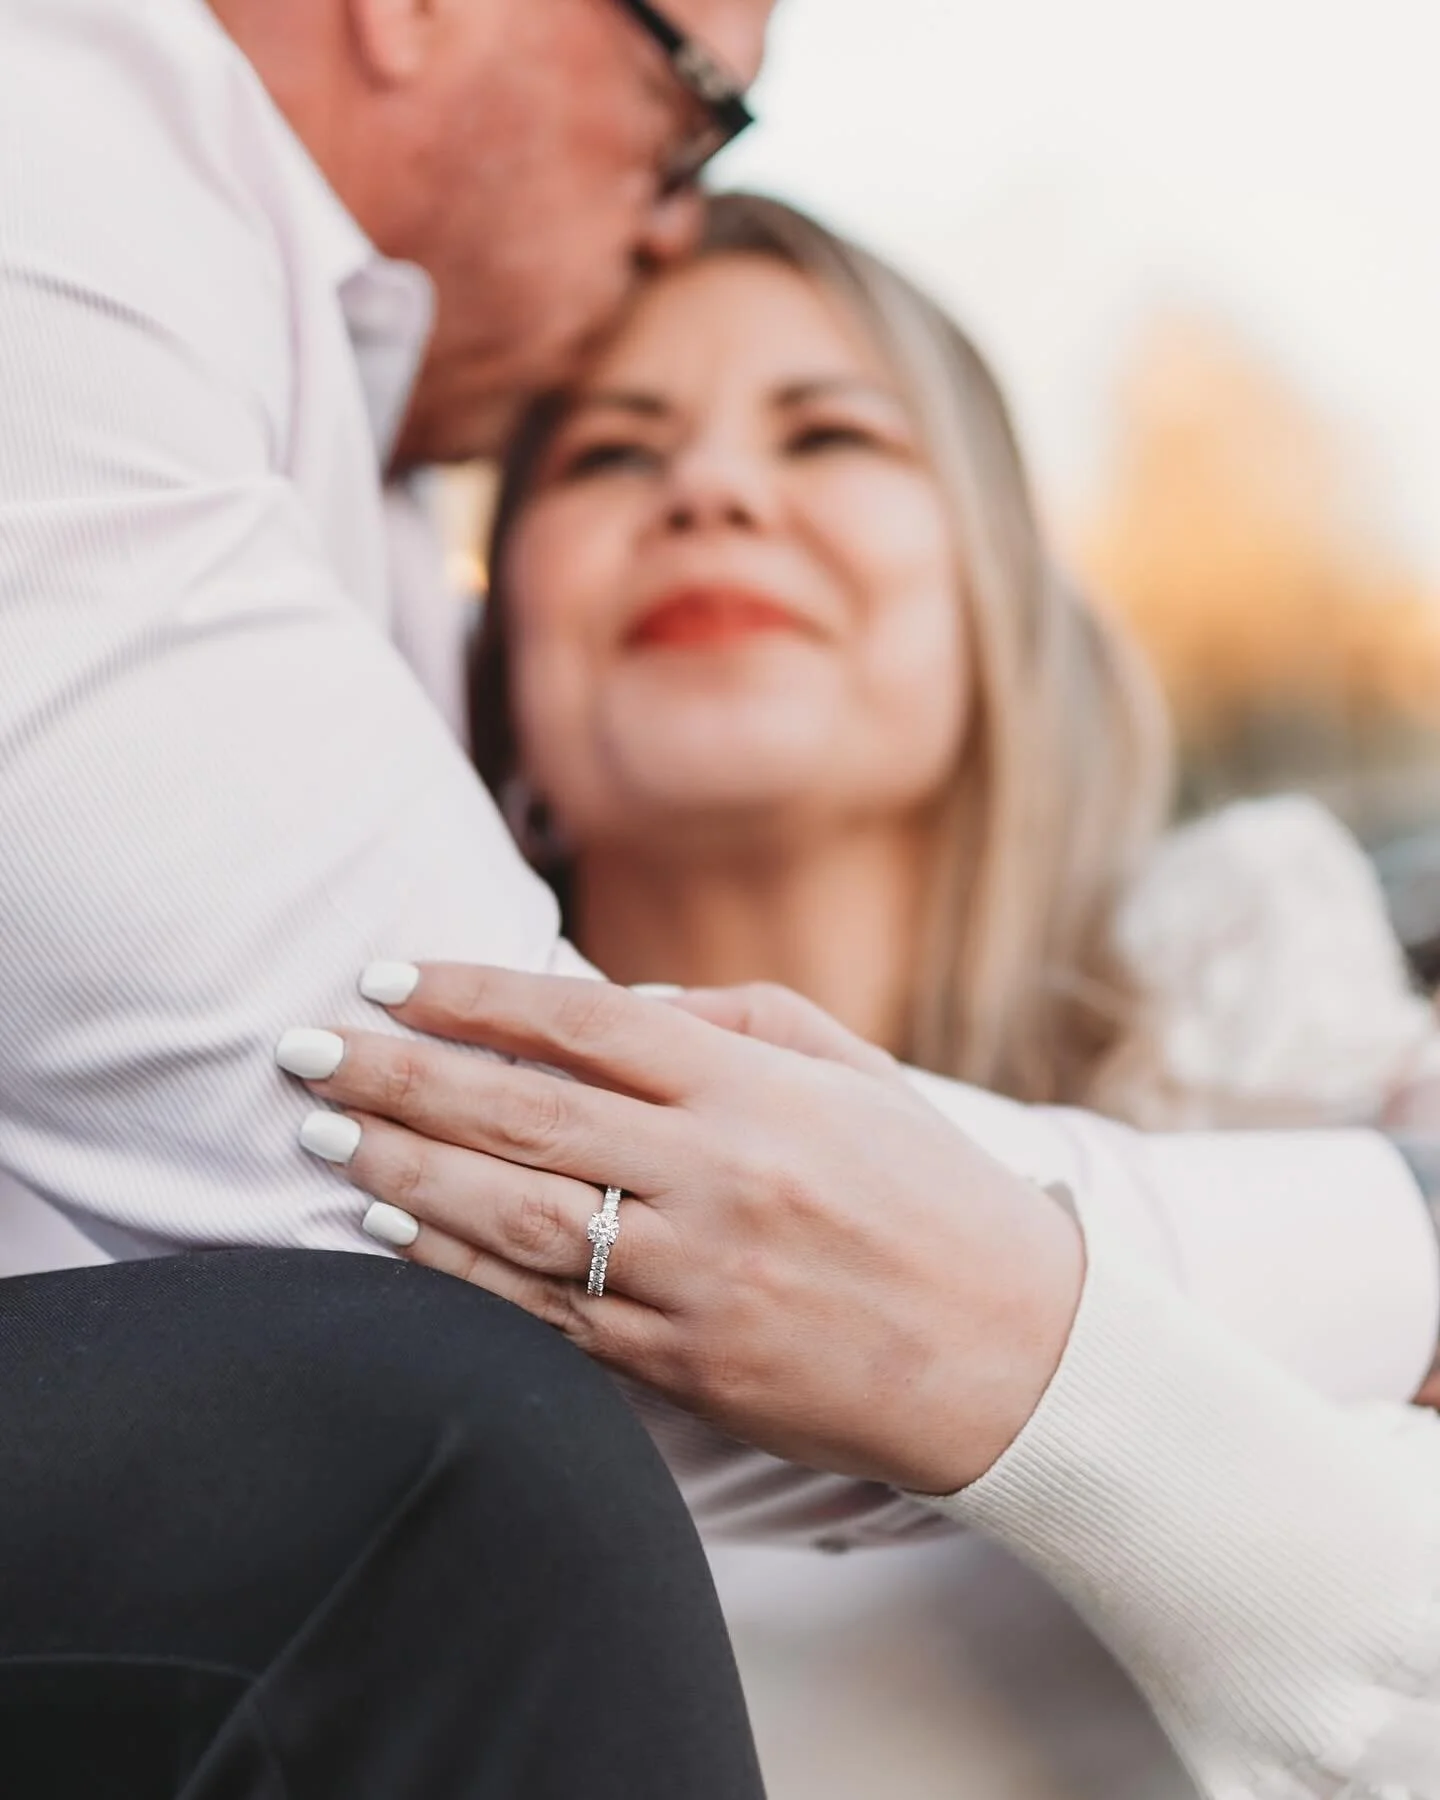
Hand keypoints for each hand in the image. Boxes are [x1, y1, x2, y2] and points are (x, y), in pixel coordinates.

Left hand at [277, 967, 1083, 1493]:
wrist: (1019, 1357)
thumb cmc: (934, 1193)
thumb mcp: (854, 1072)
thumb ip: (730, 1021)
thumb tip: (610, 1000)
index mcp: (755, 1088)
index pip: (580, 1022)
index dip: (471, 994)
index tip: (385, 975)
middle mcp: (715, 1174)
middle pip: (522, 1114)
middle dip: (400, 1076)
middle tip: (305, 1051)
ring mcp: (694, 1275)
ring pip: (515, 1215)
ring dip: (404, 1173)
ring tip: (326, 1136)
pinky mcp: (686, 1363)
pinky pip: (546, 1310)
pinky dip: (457, 1273)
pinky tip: (393, 1238)